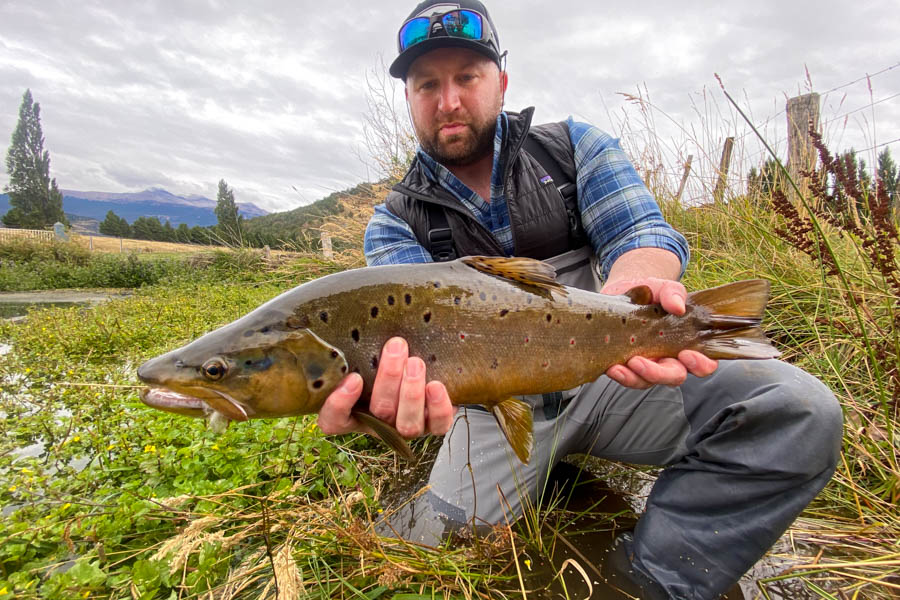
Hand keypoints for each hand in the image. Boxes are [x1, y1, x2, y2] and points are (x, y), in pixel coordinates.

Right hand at [317, 337, 455, 437]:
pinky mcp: (435, 425)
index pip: (334, 420)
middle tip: (396, 346)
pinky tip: (436, 385)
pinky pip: (438, 425)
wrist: (430, 365)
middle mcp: (380, 422)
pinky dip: (438, 407)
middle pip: (379, 411)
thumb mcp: (371, 348)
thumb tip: (351, 309)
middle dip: (388, 378)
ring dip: (411, 393)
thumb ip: (361, 343)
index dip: (339, 405)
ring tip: (416, 363)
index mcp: (355, 410)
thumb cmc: (392, 354)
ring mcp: (407, 426)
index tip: (353, 378)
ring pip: (407, 423)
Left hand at [600, 277, 717, 388]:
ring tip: (621, 366)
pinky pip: (628, 378)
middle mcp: (670, 357)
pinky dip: (621, 375)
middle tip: (641, 362)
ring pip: (648, 381)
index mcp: (687, 343)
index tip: (686, 354)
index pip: (704, 363)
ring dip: (635, 377)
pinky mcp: (629, 365)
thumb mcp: (663, 288)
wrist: (623, 290)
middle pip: (674, 376)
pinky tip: (612, 367)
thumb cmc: (651, 293)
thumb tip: (678, 307)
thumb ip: (673, 293)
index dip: (700, 364)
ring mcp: (649, 364)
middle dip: (659, 374)